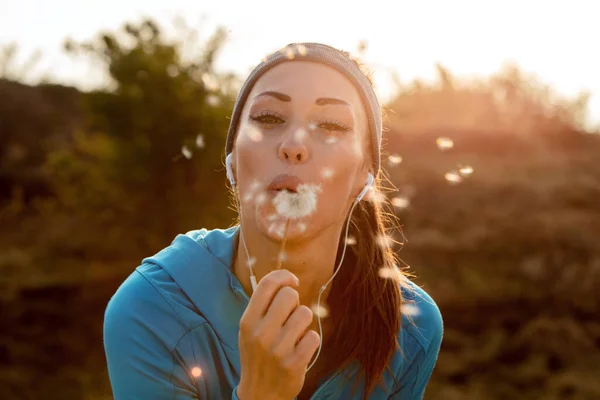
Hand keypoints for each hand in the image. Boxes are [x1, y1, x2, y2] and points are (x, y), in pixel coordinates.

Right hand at [237, 270, 319, 399]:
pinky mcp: (294, 363)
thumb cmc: (257, 354)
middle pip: (289, 295)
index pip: (267, 285)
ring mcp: (278, 349)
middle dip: (294, 302)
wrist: (259, 394)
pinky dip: (310, 341)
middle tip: (289, 315)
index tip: (292, 281)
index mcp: (247, 321)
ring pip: (305, 313)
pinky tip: (299, 349)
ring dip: (303, 322)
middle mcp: (261, 333)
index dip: (284, 276)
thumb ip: (263, 305)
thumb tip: (286, 279)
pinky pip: (313, 336)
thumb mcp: (250, 329)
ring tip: (294, 334)